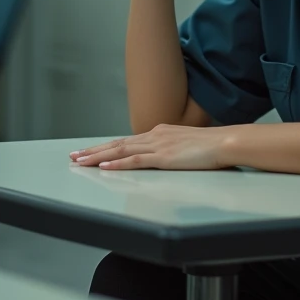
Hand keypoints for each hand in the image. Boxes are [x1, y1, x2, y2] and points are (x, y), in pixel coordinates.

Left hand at [69, 124, 238, 170]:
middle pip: (117, 144)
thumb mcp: (187, 146)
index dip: (106, 146)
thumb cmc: (211, 147)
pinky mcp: (164, 157)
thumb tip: (166, 158)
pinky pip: (136, 161)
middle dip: (93, 150)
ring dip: (98, 156)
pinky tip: (104, 166)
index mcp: (159, 133)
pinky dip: (118, 163)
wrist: (226, 141)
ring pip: (121, 150)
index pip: (126, 141)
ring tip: (80, 161)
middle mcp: (154, 135)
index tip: (89, 151)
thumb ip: (172, 150)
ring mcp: (158, 146)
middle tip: (73, 156)